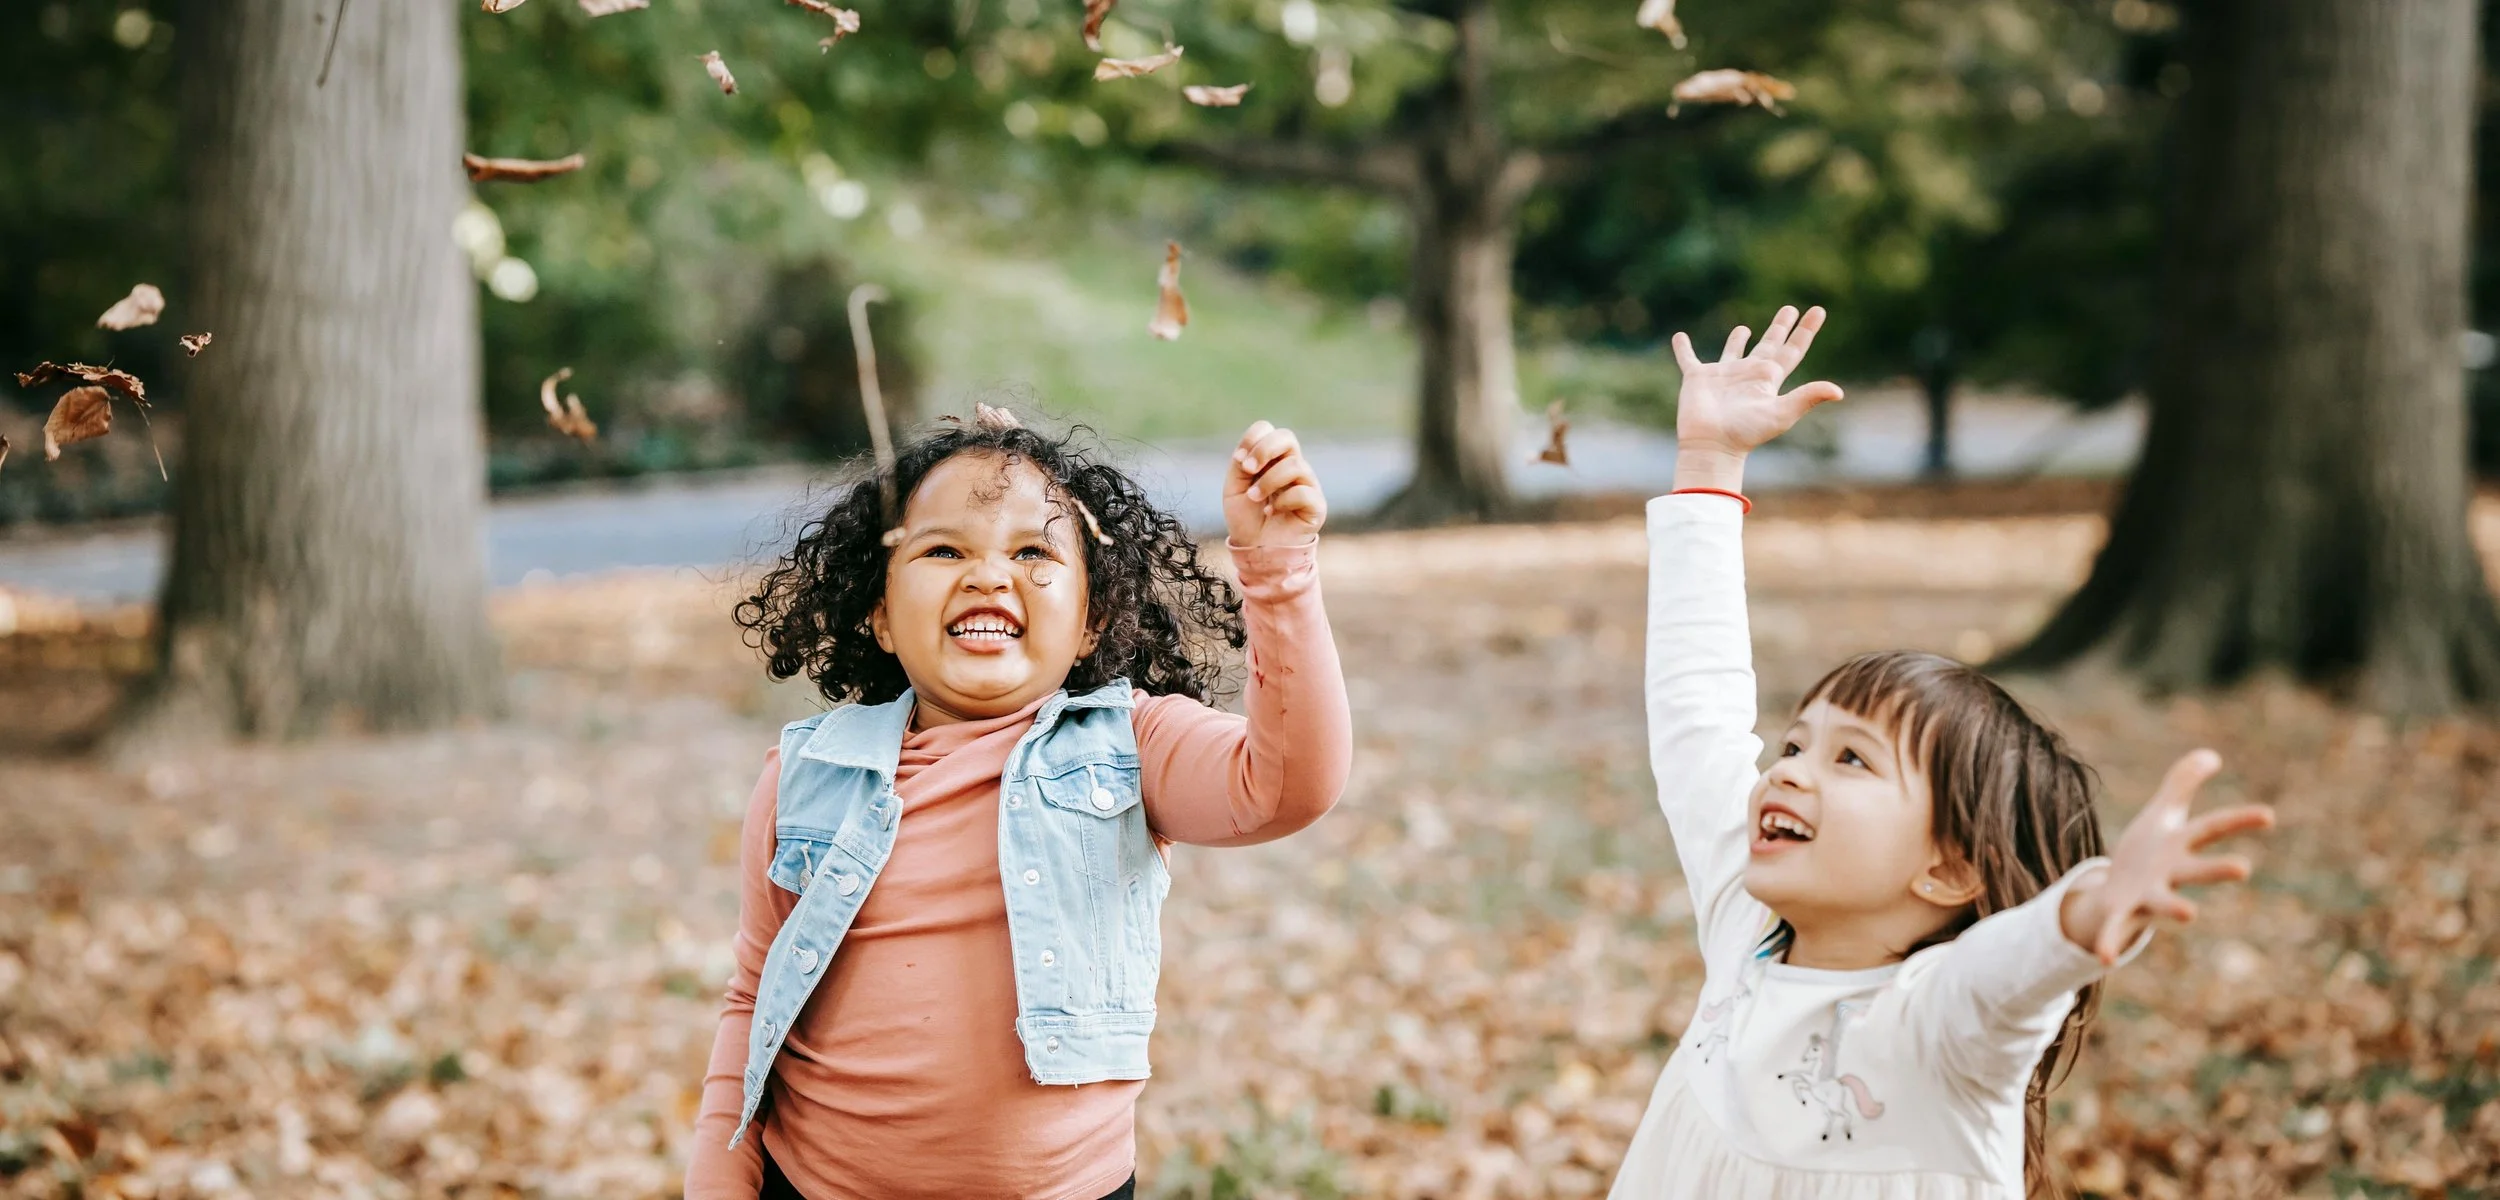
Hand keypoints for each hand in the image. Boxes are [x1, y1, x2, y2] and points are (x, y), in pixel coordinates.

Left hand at [1224, 421, 1325, 546]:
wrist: (1256, 550)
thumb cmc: (1246, 518)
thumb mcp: (1234, 487)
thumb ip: (1241, 464)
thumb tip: (1251, 453)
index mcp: (1272, 459)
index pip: (1269, 430)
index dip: (1253, 439)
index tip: (1239, 461)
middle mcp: (1293, 466)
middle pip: (1287, 437)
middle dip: (1264, 450)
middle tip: (1247, 469)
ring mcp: (1307, 484)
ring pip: (1294, 465)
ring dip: (1268, 482)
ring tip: (1254, 498)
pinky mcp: (1317, 505)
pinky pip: (1303, 492)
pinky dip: (1283, 501)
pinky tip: (1273, 512)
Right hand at [1669, 305, 1844, 490]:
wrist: (1712, 445)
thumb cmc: (1746, 432)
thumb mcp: (1781, 413)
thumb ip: (1807, 397)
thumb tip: (1839, 392)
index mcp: (1768, 379)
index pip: (1792, 350)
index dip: (1805, 331)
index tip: (1818, 310)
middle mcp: (1748, 374)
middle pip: (1769, 345)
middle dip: (1780, 327)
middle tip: (1790, 309)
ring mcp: (1722, 376)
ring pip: (1733, 351)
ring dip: (1737, 339)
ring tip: (1744, 328)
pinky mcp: (1697, 378)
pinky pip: (1689, 358)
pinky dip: (1683, 349)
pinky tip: (1679, 337)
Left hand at [2059, 750, 2275, 964]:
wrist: (2118, 894)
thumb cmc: (2148, 852)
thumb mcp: (2162, 813)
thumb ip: (2182, 783)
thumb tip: (2210, 754)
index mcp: (2179, 846)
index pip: (2212, 828)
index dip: (2239, 820)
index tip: (2268, 815)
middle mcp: (2171, 873)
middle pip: (2197, 868)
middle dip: (2217, 867)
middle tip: (2243, 867)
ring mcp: (2148, 895)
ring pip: (2164, 901)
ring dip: (2176, 906)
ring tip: (2189, 913)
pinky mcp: (2121, 913)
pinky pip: (2115, 930)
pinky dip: (2110, 942)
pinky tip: (2105, 958)